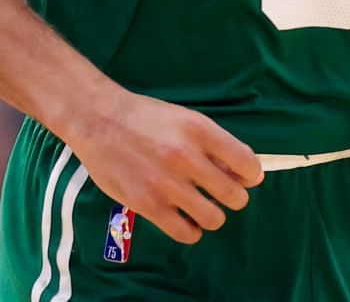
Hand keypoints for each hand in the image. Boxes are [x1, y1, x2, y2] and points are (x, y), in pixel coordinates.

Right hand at [60, 89, 262, 244]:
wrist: (98, 119)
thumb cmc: (144, 118)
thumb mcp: (184, 119)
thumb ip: (212, 145)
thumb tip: (240, 173)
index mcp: (200, 131)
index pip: (247, 163)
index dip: (251, 174)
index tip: (244, 177)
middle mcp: (187, 157)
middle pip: (234, 195)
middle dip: (233, 197)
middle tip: (220, 193)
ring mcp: (167, 184)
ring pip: (214, 218)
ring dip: (212, 215)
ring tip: (200, 207)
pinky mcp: (148, 205)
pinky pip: (186, 233)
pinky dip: (191, 230)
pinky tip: (184, 219)